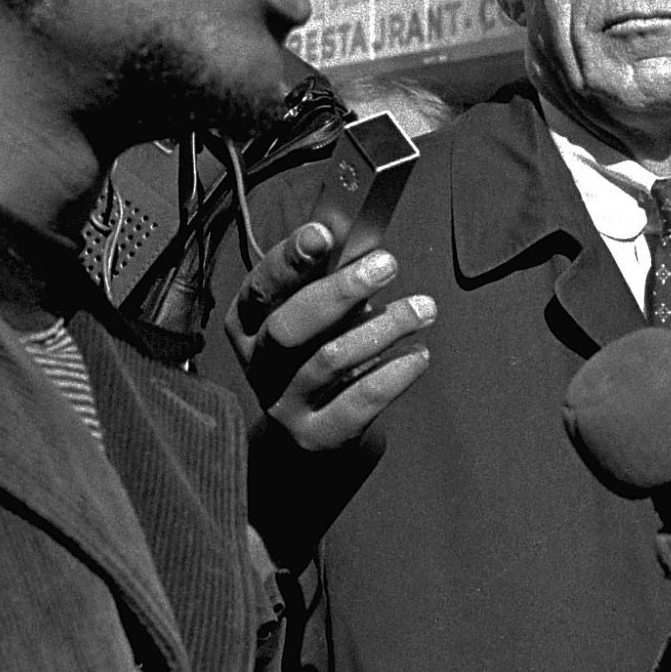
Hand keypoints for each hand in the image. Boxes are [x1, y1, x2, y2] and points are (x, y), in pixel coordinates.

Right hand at [229, 220, 432, 452]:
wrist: (303, 438)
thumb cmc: (313, 355)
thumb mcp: (308, 317)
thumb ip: (325, 283)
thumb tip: (364, 246)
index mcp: (247, 324)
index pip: (260, 287)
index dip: (290, 259)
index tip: (325, 233)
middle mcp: (258, 364)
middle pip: (290, 326)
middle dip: (340, 291)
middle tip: (386, 264)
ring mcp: (283, 404)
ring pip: (329, 361)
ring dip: (383, 328)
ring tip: (423, 309)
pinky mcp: (315, 436)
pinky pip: (357, 402)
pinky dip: (393, 374)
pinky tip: (418, 354)